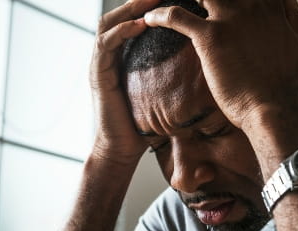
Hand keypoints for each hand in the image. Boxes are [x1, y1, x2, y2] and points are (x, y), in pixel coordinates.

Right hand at [90, 0, 159, 163]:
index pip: (130, 22)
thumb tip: (200, 66)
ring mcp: (100, 65)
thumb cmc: (142, 124)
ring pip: (107, 25)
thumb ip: (168, 77)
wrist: (122, 149)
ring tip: (151, 0)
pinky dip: (121, 32)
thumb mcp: (158, 94)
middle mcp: (108, 58)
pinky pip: (105, 46)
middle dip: (138, 2)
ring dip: (129, 10)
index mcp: (121, 59)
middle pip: (118, 17)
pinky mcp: (97, 76)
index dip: (146, 8)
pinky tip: (140, 24)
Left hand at [143, 0, 297, 128]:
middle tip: (193, 3)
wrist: (272, 107)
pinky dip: (160, 15)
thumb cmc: (287, 81)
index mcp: (270, 4)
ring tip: (160, 3)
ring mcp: (230, 18)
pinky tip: (150, 19)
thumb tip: (288, 3)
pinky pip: (176, 17)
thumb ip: (294, 17)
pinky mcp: (211, 36)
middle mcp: (250, 4)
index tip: (215, 3)